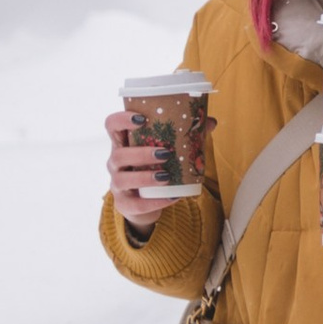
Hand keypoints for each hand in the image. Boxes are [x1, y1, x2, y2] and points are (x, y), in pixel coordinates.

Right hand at [104, 111, 173, 231]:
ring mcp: (117, 184)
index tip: (141, 119)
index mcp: (124, 142)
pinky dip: (154, 202)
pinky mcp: (124, 203)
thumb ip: (185, 134)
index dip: (121, 119)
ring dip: (144, 177)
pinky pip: (135, 205)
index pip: (111, 125)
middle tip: (165, 153)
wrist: (145, 200)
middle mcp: (115, 162)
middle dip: (141, 154)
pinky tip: (172, 198)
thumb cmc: (154, 166)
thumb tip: (210, 122)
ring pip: (122, 179)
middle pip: (118, 154)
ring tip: (166, 176)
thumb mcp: (164, 148)